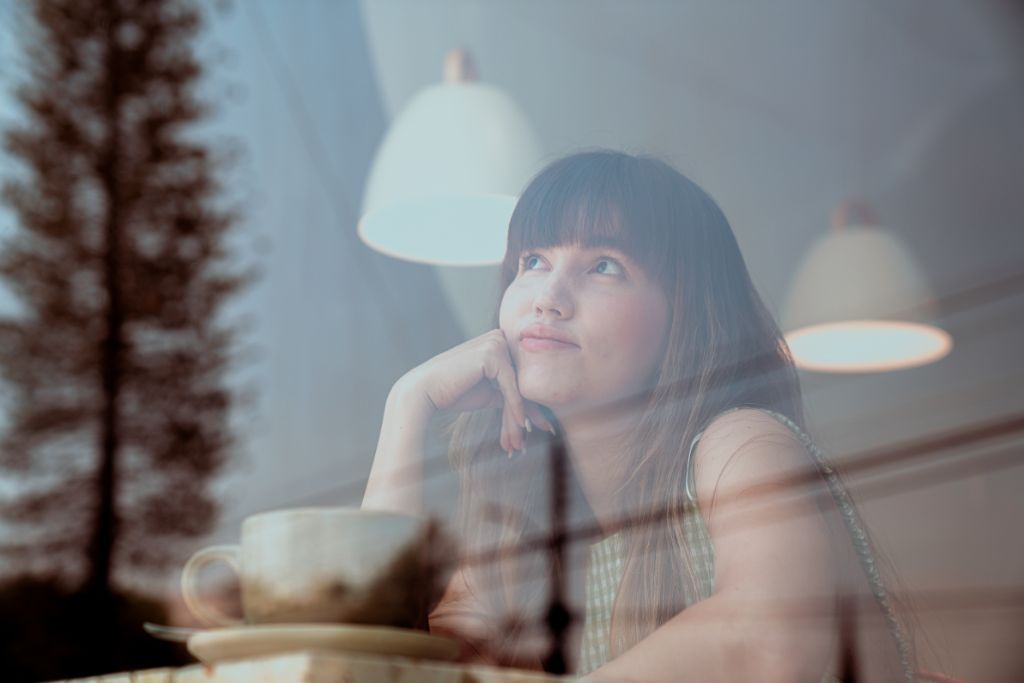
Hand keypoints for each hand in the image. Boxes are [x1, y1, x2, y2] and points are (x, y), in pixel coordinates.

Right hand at [397, 329, 555, 454]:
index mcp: (497, 341)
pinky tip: (521, 426)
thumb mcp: (488, 392)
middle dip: (532, 410)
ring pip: (518, 385)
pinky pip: (510, 386)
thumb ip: (508, 392)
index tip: (543, 424)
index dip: (531, 402)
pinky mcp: (492, 354)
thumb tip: (533, 406)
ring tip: (526, 438)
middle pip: (522, 380)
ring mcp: (495, 343)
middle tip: (547, 431)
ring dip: (523, 414)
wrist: (425, 392)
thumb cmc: (454, 392)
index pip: (520, 375)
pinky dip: (516, 408)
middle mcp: (499, 337)